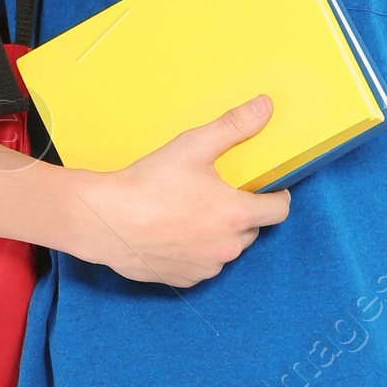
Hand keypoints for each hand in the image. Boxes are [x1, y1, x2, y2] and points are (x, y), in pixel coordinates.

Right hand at [63, 95, 290, 287]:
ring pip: (227, 249)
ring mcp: (207, 267)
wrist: (107, 221)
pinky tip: (175, 234)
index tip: (267, 188)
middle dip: (242, 213)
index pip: (279, 211)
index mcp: (236, 214)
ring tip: (191, 214)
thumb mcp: (193, 146)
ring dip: (219, 235)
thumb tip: (264, 106)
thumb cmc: (149, 184)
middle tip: (216, 195)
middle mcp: (227, 247)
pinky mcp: (186, 280)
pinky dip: (196, 252)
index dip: (277, 197)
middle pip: (252, 230)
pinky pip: (203, 265)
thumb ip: (234, 126)